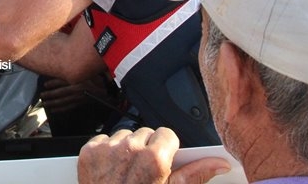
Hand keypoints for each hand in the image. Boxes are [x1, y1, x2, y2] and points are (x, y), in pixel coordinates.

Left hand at [41, 75, 112, 113]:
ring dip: (53, 103)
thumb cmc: (99, 77)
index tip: (45, 84)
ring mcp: (79, 98)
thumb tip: (65, 65)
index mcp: (78, 80)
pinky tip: (54, 110)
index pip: (63, 81)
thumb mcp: (88, 70)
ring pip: (63, 102)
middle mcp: (77, 90)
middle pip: (61, 93)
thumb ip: (77, 68)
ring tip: (45, 104)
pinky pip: (69, 107)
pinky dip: (61, 109)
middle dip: (50, 95)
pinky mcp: (81, 103)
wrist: (109, 89)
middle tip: (42, 96)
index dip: (53, 83)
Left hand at [78, 127, 230, 183]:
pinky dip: (107, 151)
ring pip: (125, 135)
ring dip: (127, 149)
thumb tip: (218, 163)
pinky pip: (103, 139)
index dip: (167, 149)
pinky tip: (112, 170)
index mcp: (154, 159)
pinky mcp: (89, 152)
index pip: (167, 134)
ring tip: (129, 172)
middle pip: (146, 133)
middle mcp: (130, 150)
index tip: (164, 160)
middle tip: (146, 172)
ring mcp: (108, 150)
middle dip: (147, 148)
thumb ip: (195, 175)